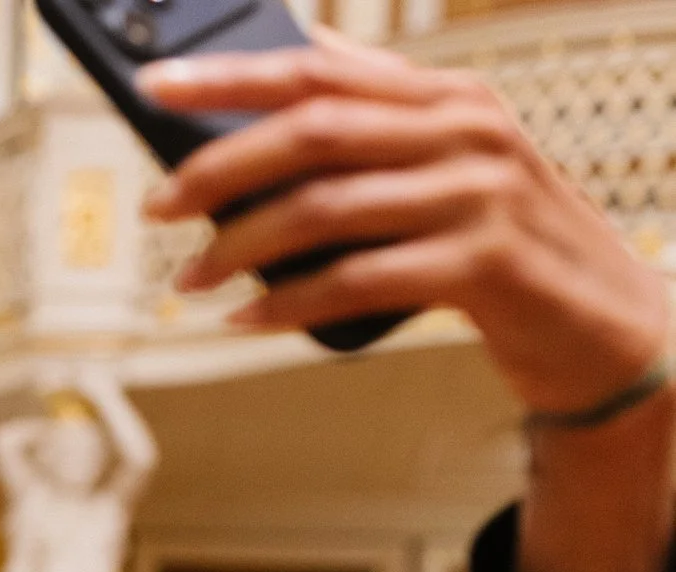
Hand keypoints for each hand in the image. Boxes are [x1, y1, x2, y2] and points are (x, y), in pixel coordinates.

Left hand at [143, 37, 666, 417]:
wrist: (602, 318)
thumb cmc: (499, 241)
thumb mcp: (446, 164)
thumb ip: (373, 121)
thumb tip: (273, 82)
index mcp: (445, 98)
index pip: (319, 70)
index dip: (229, 77)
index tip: (153, 85)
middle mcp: (465, 132)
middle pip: (312, 132)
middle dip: (218, 168)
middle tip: (158, 206)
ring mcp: (477, 196)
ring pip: (326, 206)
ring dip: (241, 246)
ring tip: (192, 276)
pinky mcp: (484, 265)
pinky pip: (360, 279)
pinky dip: (290, 301)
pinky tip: (247, 317)